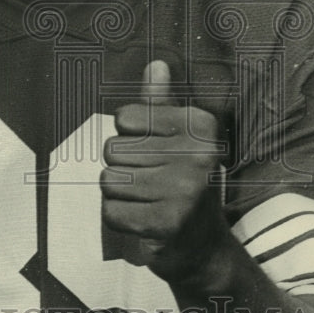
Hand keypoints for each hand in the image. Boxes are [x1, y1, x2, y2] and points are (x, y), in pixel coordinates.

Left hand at [101, 60, 226, 282]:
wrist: (205, 248)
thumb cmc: (183, 183)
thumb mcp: (178, 139)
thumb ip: (161, 103)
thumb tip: (156, 64)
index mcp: (199, 126)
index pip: (124, 118)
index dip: (129, 138)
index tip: (156, 153)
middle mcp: (197, 155)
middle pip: (112, 150)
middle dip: (123, 169)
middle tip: (153, 184)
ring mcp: (184, 190)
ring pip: (108, 181)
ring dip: (120, 195)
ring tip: (149, 201)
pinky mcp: (166, 223)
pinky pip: (110, 212)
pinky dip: (120, 219)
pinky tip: (145, 221)